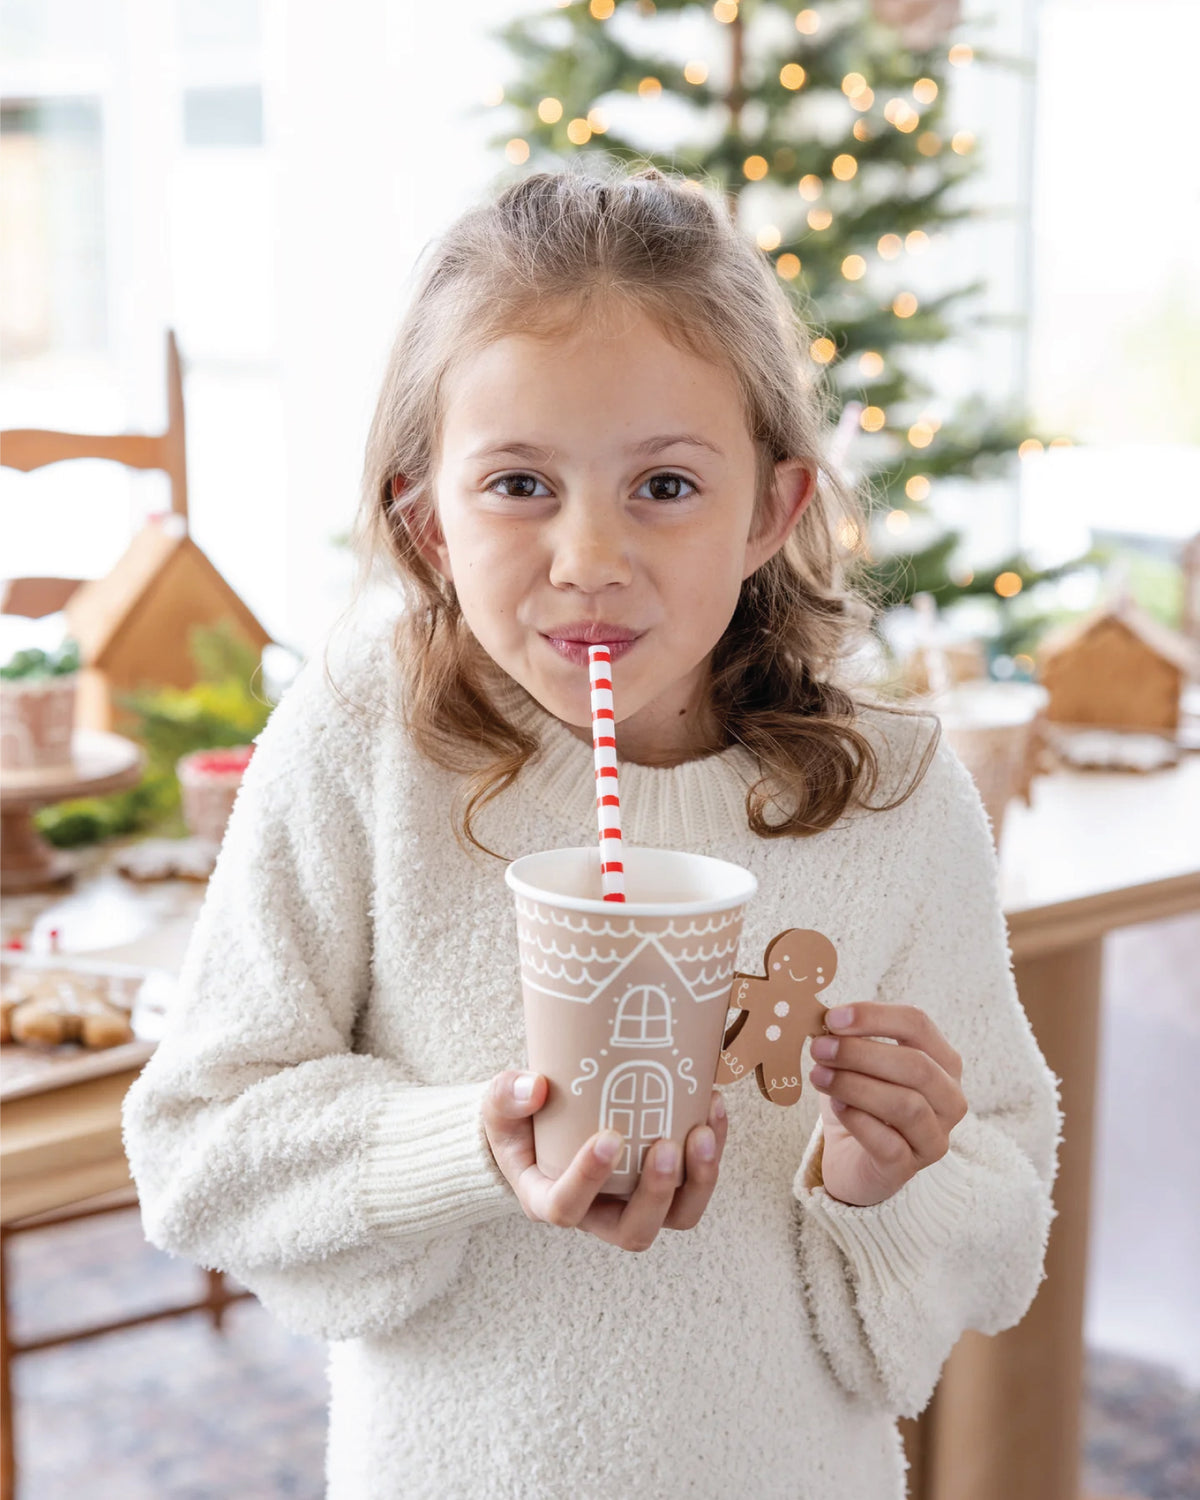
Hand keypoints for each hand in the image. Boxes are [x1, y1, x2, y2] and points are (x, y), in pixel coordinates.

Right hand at [482, 1071, 727, 1250]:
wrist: (540, 1124)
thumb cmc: (518, 1122)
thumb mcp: (498, 1108)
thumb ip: (506, 1096)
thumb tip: (535, 1086)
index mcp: (548, 1200)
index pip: (566, 1209)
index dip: (588, 1180)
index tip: (608, 1138)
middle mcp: (596, 1214)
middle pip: (634, 1231)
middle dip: (656, 1193)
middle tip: (665, 1145)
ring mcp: (633, 1202)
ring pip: (676, 1216)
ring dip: (698, 1181)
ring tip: (703, 1132)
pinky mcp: (663, 1183)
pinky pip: (695, 1182)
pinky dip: (712, 1149)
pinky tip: (713, 1106)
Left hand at [807, 1003, 967, 1207]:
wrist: (852, 1158)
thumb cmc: (859, 1101)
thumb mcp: (855, 1064)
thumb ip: (847, 1039)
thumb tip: (825, 1019)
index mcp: (941, 1061)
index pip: (918, 1024)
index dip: (874, 1016)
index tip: (832, 1018)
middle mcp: (949, 1098)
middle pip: (916, 1065)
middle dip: (861, 1052)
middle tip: (819, 1048)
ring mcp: (934, 1137)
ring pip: (906, 1105)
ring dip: (856, 1085)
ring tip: (819, 1076)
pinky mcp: (909, 1167)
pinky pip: (890, 1143)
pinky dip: (859, 1121)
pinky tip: (836, 1107)